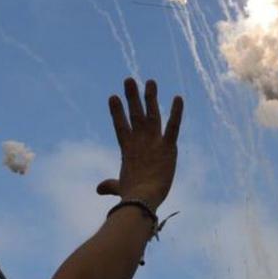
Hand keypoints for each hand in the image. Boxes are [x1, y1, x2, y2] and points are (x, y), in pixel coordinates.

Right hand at [96, 78, 183, 210]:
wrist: (142, 198)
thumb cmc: (131, 194)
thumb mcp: (119, 187)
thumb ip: (110, 185)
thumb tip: (99, 189)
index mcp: (127, 149)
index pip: (120, 125)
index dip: (116, 111)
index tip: (112, 97)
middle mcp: (139, 141)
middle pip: (135, 114)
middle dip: (132, 96)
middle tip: (129, 80)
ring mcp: (153, 142)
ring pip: (152, 114)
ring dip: (150, 97)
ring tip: (150, 81)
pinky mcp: (168, 146)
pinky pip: (173, 126)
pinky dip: (177, 112)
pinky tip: (179, 98)